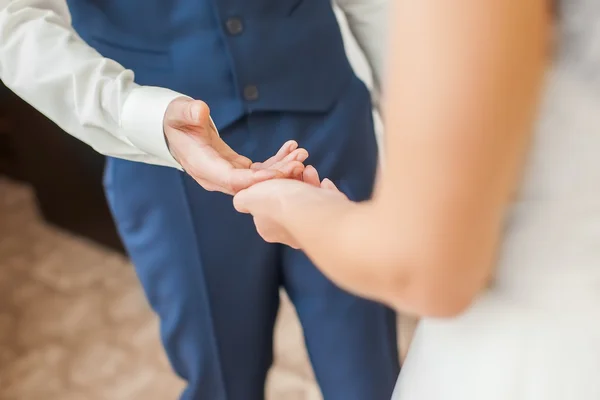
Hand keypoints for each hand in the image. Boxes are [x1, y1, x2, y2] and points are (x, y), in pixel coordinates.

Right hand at [163, 97, 307, 194]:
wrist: (174, 129)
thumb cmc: (175, 120)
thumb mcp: (178, 112)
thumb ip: (188, 113)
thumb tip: (200, 111)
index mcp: (203, 167)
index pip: (232, 181)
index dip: (255, 181)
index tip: (278, 174)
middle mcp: (217, 178)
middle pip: (250, 185)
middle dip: (276, 177)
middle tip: (300, 163)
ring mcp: (228, 175)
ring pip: (258, 180)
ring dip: (281, 169)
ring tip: (302, 154)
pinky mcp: (236, 169)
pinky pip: (260, 170)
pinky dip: (276, 162)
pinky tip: (292, 149)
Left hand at [234, 166, 346, 247]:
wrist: (317, 213)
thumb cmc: (282, 204)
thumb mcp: (251, 196)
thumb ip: (243, 199)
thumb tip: (240, 201)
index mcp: (269, 228)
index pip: (265, 205)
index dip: (269, 186)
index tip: (274, 172)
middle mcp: (291, 231)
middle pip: (289, 200)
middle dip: (292, 180)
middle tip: (296, 165)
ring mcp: (314, 227)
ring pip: (309, 200)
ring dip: (308, 181)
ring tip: (309, 169)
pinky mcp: (334, 221)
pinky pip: (327, 203)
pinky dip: (324, 190)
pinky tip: (324, 182)